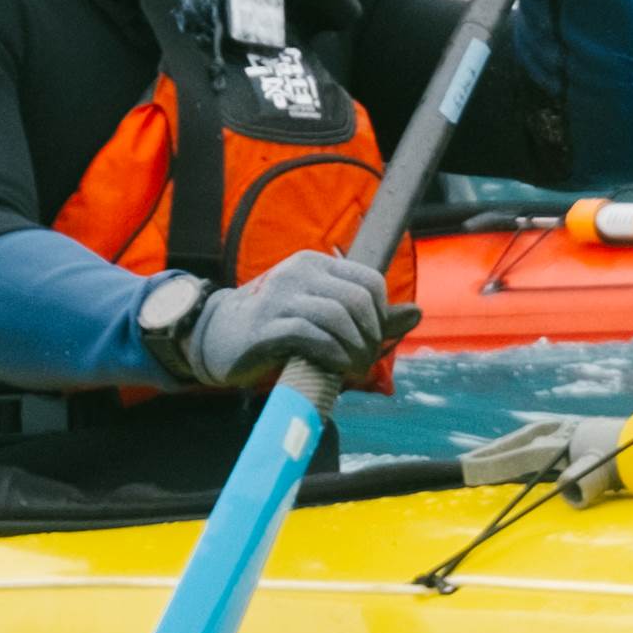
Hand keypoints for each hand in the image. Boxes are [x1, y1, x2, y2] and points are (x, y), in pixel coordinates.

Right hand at [157, 251, 399, 388]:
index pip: (369, 281)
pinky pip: (311, 335)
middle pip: (358, 299)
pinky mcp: (265, 327)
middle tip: (367, 359)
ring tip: (354, 368)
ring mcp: (280, 297)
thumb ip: (369, 315)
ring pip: (337, 316)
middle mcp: (298, 273)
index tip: (375, 339)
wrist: (215, 337)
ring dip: (355, 348)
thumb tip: (417, 314)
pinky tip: (335, 367)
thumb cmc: (276, 327)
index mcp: (315, 264)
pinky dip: (332, 354)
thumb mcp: (323, 315)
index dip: (382, 314)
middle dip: (372, 334)